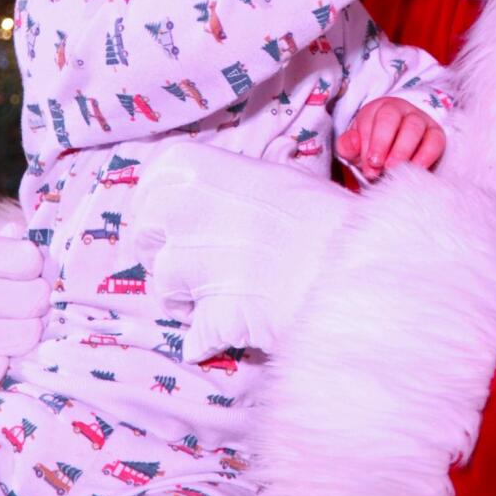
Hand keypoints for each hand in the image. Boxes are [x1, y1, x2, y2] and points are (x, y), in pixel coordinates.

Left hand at [130, 144, 355, 362]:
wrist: (351, 263)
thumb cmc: (325, 212)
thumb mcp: (288, 175)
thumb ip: (261, 172)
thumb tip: (276, 154)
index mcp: (190, 168)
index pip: (147, 190)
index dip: (160, 210)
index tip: (179, 220)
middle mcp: (176, 214)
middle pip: (144, 240)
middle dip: (165, 254)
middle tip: (200, 260)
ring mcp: (187, 268)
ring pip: (165, 289)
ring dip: (186, 297)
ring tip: (223, 293)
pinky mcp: (207, 317)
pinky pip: (193, 338)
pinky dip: (203, 341)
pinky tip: (224, 333)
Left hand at [336, 97, 444, 180]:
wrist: (398, 153)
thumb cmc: (374, 148)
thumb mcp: (357, 147)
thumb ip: (348, 145)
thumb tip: (353, 142)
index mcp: (378, 109)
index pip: (371, 119)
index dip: (368, 142)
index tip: (368, 164)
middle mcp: (400, 110)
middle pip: (391, 117)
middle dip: (382, 142)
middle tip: (378, 166)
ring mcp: (420, 120)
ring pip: (414, 127)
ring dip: (403, 149)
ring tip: (394, 168)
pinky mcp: (436, 134)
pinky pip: (435, 141)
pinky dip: (426, 155)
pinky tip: (416, 168)